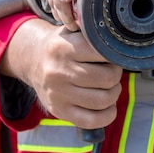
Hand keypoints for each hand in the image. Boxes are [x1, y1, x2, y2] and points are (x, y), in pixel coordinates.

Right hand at [0, 18, 122, 129]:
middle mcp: (58, 72)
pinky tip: (108, 106)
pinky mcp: (59, 111)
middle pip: (107, 78)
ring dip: (114, 93)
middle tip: (113, 71)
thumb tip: (121, 43)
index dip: (115, 54)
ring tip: (110, 86)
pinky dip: (107, 115)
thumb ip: (93, 35)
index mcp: (63, 48)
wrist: (32, 60)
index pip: (103, 53)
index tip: (114, 55)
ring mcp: (57, 94)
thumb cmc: (61, 46)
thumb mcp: (72, 32)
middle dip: (116, 75)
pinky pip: (92, 121)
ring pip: (103, 100)